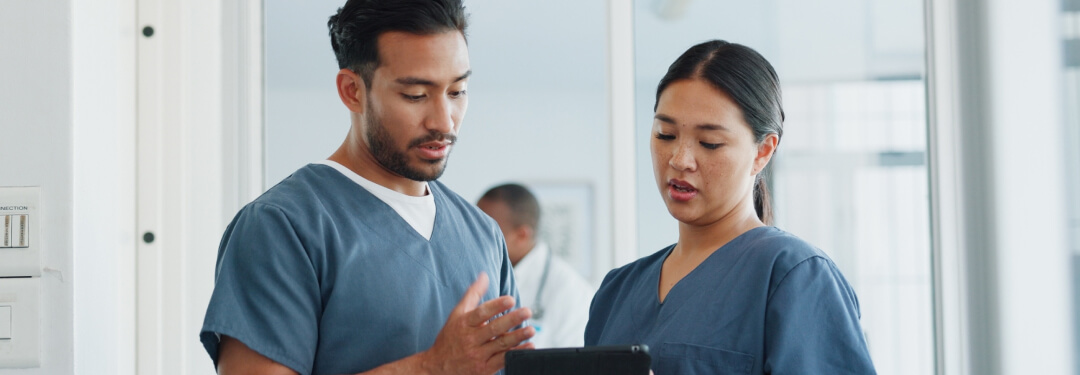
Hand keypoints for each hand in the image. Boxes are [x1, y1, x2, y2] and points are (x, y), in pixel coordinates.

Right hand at [419, 273, 535, 374]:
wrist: (438, 367)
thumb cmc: (451, 337)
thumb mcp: (457, 314)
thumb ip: (473, 294)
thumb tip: (484, 275)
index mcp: (464, 324)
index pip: (481, 313)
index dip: (496, 306)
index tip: (510, 299)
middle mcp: (470, 339)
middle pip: (493, 328)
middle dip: (512, 319)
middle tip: (527, 311)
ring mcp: (477, 355)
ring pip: (500, 344)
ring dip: (518, 337)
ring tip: (531, 329)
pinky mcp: (484, 369)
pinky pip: (503, 360)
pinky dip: (517, 353)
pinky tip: (529, 346)